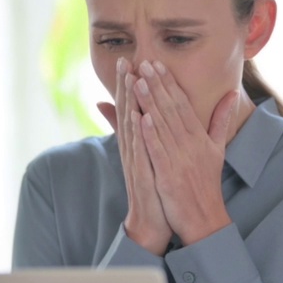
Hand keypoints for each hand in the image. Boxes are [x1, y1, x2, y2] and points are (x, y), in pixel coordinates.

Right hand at [96, 58, 171, 254]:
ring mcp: (136, 161)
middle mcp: (133, 149)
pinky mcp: (141, 175)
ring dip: (130, 102)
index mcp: (138, 143)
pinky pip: (139, 150)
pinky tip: (139, 115)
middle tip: (126, 59)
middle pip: (127, 112)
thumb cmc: (156, 190)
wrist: (152, 223)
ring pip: (131, 127)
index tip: (133, 59)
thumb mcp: (152, 159)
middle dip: (126, 86)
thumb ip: (150, 137)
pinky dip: (138, 133)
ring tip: (130, 78)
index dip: (131, 84)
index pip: (133, 108)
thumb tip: (147, 116)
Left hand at [131, 60, 236, 244]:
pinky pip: (159, 151)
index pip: (182, 104)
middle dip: (157, 84)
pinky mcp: (169, 175)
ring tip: (138, 81)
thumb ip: (221, 120)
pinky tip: (141, 118)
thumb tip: (232, 93)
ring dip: (151, 102)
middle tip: (143, 62)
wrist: (205, 219)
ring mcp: (180, 159)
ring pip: (163, 125)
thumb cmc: (206, 183)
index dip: (169, 82)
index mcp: (200, 137)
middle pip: (172, 109)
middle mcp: (191, 144)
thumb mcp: (218, 149)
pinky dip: (151, 134)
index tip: (157, 63)